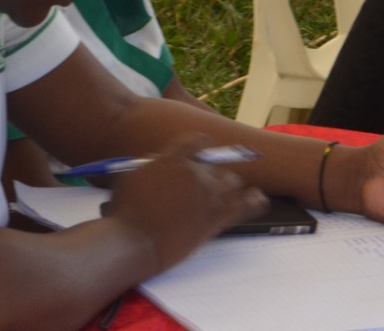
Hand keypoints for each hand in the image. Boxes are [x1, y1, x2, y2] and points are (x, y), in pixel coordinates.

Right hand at [105, 133, 268, 270]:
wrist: (134, 242)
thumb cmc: (125, 212)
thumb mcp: (131, 177)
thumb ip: (151, 165)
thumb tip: (159, 159)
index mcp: (174, 157)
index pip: (198, 141)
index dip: (202, 148)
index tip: (203, 153)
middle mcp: (196, 170)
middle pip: (216, 165)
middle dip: (210, 175)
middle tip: (202, 190)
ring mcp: (210, 192)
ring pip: (233, 182)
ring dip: (228, 189)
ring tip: (224, 197)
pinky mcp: (220, 214)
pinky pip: (249, 203)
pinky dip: (255, 200)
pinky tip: (258, 200)